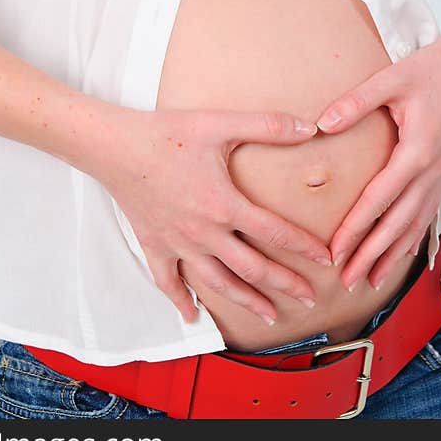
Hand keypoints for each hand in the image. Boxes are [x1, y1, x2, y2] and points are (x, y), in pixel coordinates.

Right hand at [91, 106, 331, 324]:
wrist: (114, 147)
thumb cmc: (168, 133)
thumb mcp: (220, 123)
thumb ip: (267, 126)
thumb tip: (309, 126)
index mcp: (225, 204)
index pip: (275, 233)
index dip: (305, 247)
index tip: (327, 259)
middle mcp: (205, 232)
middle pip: (253, 268)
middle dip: (286, 285)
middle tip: (310, 299)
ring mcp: (178, 244)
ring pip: (218, 283)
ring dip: (247, 301)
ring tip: (271, 315)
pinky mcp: (155, 246)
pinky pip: (169, 282)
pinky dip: (181, 302)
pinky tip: (193, 316)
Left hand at [314, 36, 440, 291]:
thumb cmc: (429, 69)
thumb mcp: (390, 80)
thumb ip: (355, 102)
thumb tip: (321, 124)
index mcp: (417, 151)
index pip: (380, 199)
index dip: (356, 229)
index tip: (335, 252)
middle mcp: (431, 170)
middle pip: (398, 223)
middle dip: (372, 255)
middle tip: (348, 282)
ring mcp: (440, 173)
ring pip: (414, 224)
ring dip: (393, 254)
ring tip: (372, 280)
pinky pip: (426, 213)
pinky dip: (412, 237)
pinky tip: (400, 254)